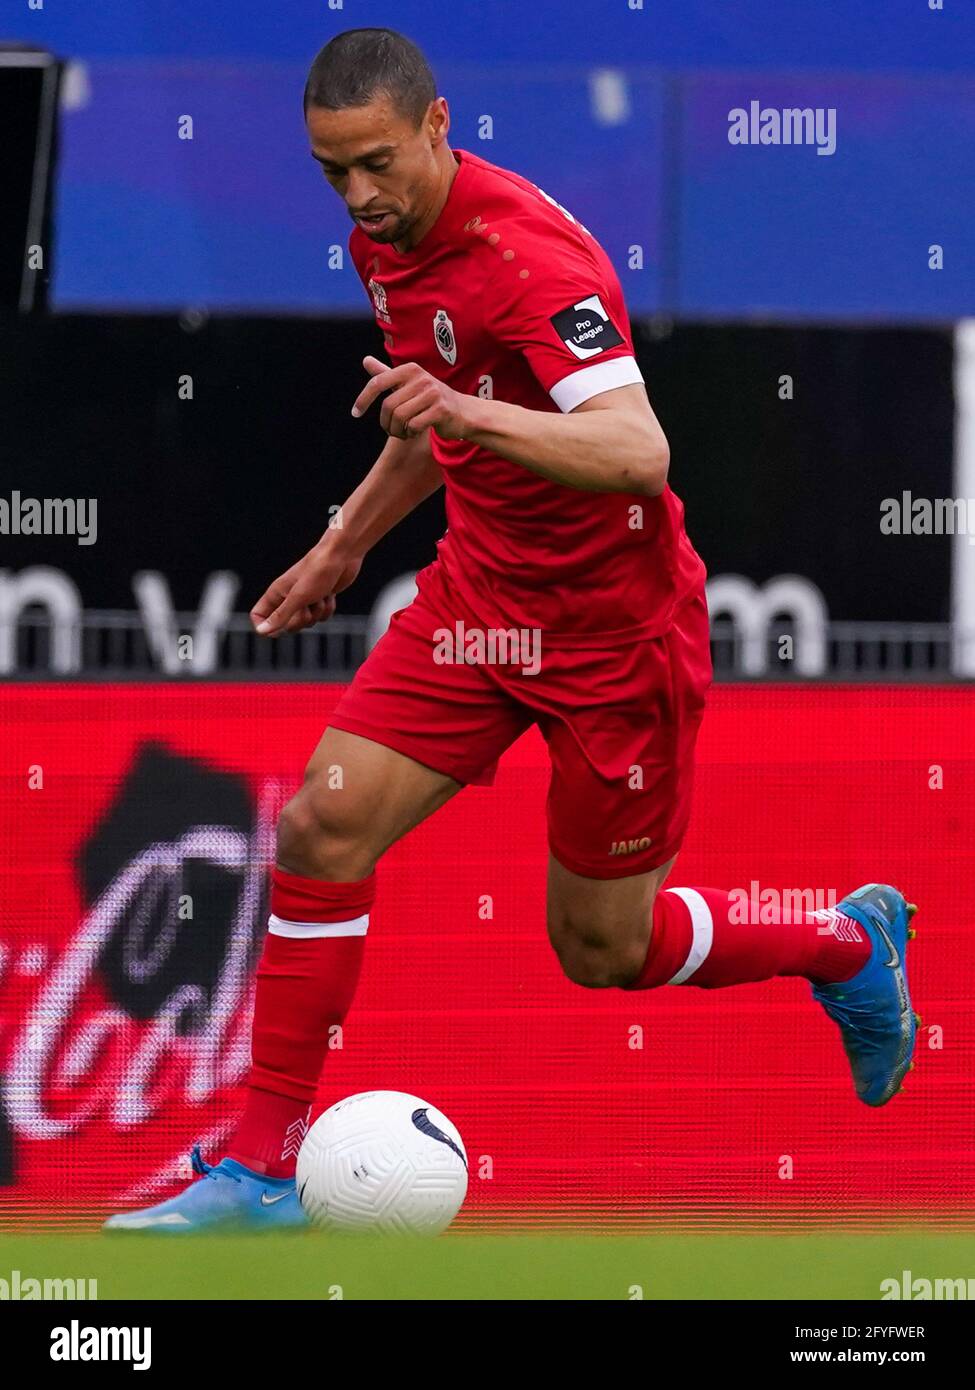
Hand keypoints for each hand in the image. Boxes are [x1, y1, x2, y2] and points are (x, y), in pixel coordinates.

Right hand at [250, 545, 361, 636]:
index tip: (279, 628)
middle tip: (307, 604)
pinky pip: (322, 617)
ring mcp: (304, 599)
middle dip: (300, 619)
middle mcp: (287, 597)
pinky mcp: (319, 599)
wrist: (341, 556)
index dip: (265, 626)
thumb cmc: (317, 572)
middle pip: (286, 625)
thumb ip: (280, 616)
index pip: (258, 615)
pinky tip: (329, 594)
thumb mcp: (297, 598)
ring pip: (307, 622)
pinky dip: (328, 608)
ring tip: (320, 594)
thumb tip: (262, 631)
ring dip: (317, 611)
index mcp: (276, 593)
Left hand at [351, 355, 473, 439]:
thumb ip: (386, 374)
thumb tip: (365, 360)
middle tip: (391, 430)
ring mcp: (432, 393)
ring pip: (400, 417)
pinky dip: (410, 433)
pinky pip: (414, 426)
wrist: (464, 413)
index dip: (363, 399)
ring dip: (398, 430)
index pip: (378, 383)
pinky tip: (415, 432)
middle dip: (386, 423)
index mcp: (410, 369)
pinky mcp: (441, 410)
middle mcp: (421, 378)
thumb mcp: (408, 384)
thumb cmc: (432, 399)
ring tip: (404, 432)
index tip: (355, 413)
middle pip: (388, 406)